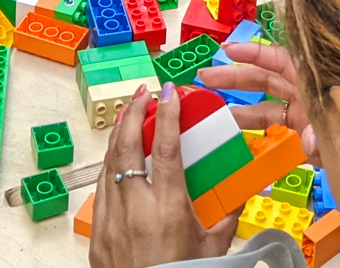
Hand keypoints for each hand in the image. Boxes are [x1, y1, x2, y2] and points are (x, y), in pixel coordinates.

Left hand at [91, 86, 239, 267]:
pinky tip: (116, 161)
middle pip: (127, 147)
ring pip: (109, 166)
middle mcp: (136, 209)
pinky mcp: (97, 236)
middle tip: (142, 93)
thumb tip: (241, 192)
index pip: (164, 147)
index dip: (167, 114)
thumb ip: (227, 216)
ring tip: (128, 117)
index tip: (170, 92)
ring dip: (118, 137)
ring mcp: (111, 222)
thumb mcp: (213, 248)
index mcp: (169, 208)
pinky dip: (109, 170)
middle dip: (133, 113)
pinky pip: (101, 193)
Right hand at [197, 43, 313, 153]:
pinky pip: (272, 119)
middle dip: (235, 76)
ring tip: (211, 105)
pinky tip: (233, 125)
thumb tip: (309, 140)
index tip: (228, 51)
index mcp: (317, 83)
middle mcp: (307, 92)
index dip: (254, 53)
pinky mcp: (302, 128)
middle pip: (266, 78)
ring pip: (265, 101)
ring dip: (238, 102)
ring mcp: (303, 110)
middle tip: (206, 77)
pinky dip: (252, 121)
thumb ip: (326, 135)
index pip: (281, 59)